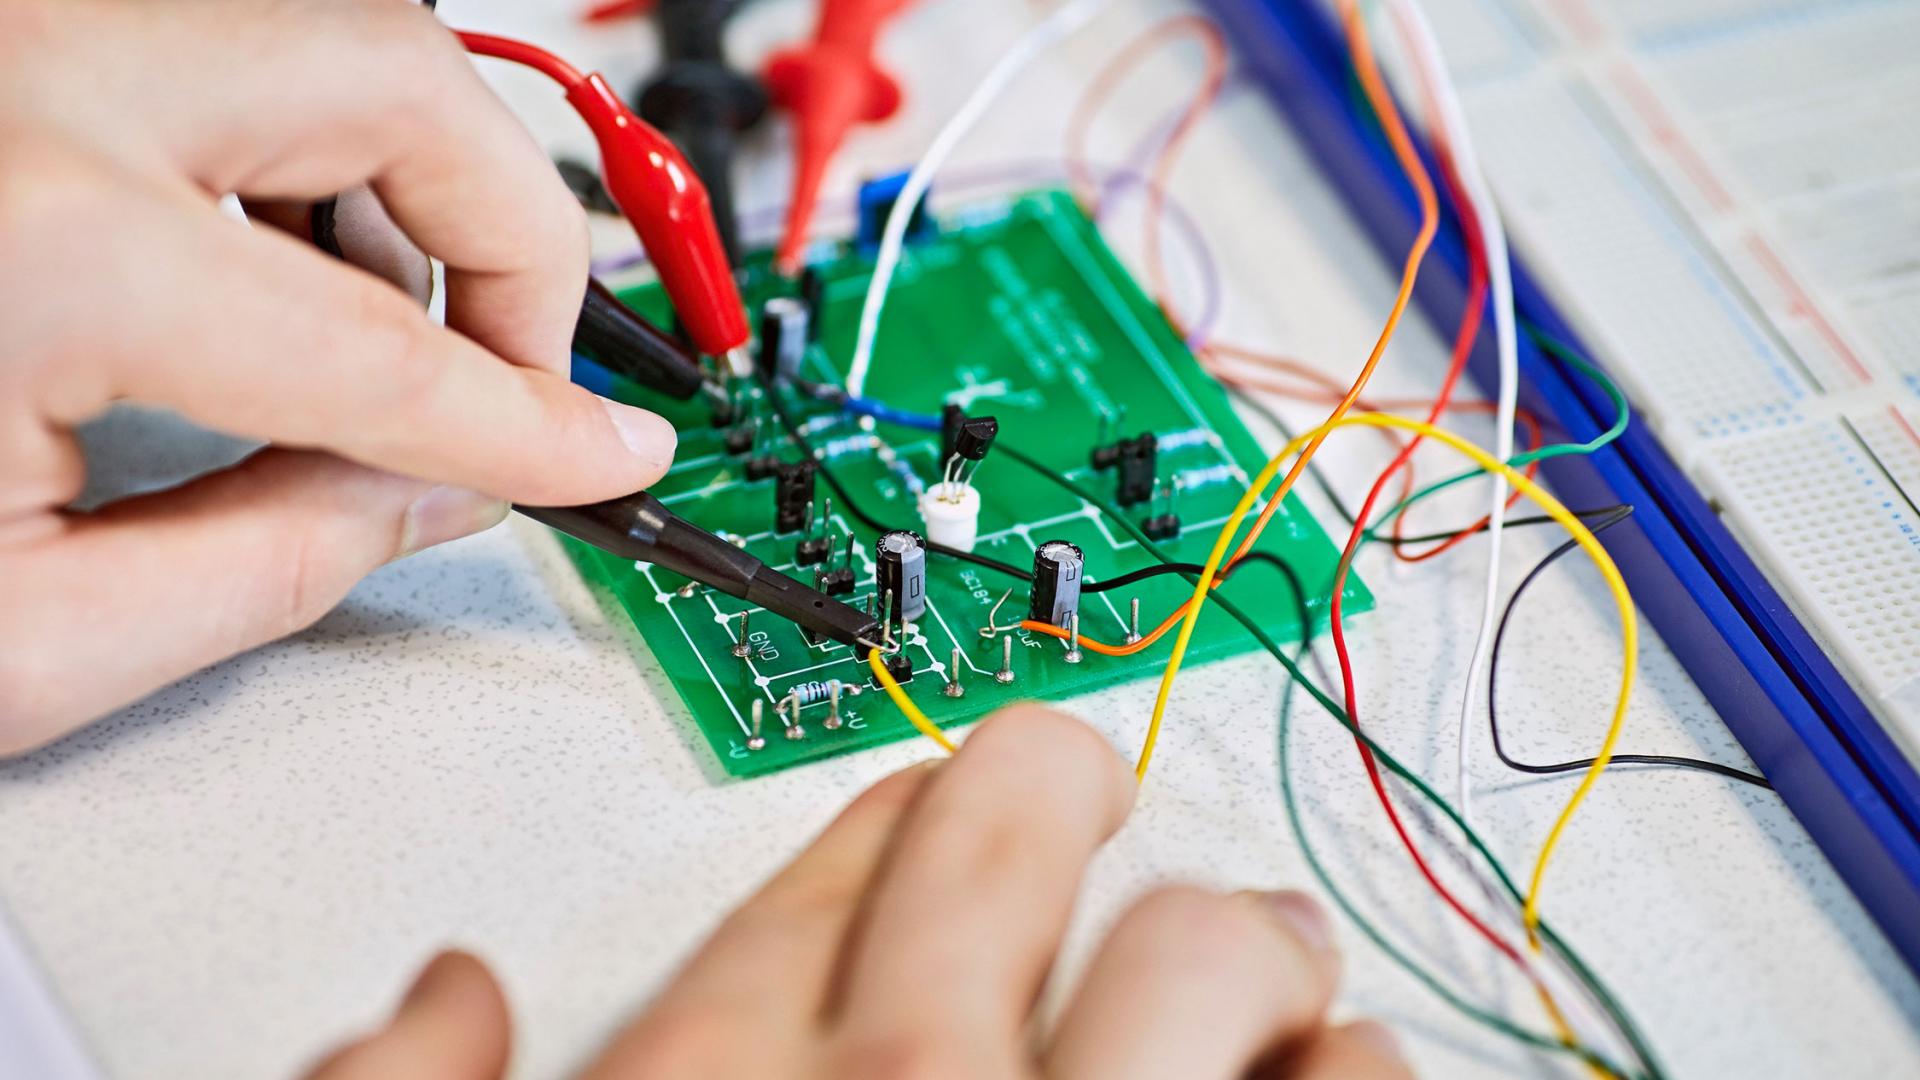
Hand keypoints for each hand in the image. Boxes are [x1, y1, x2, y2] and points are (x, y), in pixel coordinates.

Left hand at [0, 0, 677, 751]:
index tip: (601, 455)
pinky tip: (260, 266)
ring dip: (403, 173)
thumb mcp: (17, 644)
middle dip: (509, 235)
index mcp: (37, 241)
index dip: (531, 428)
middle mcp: (26, 67)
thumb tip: (438, 493)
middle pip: (399, 73)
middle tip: (511, 366)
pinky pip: (217, 39)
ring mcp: (6, 23)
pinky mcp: (0, 34)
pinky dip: (294, 142)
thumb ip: (280, 565)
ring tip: (374, 328)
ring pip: (323, 24)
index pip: (391, 350)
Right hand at [308, 708, 1412, 1078]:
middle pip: (1035, 815)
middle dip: (1076, 795)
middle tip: (1099, 821)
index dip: (901, 796)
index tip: (947, 786)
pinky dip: (1357, 1074)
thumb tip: (439, 998)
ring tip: (1257, 993)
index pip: (826, 845)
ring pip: (1227, 948)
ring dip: (1250, 962)